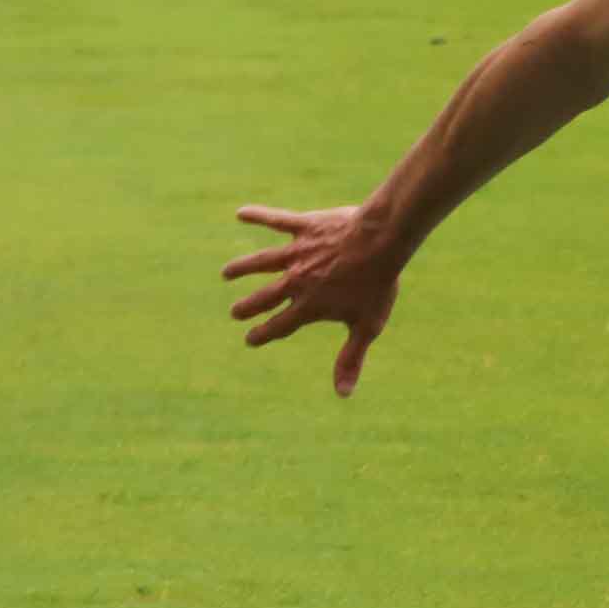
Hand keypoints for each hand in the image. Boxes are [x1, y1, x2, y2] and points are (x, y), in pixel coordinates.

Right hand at [224, 202, 403, 396]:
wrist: (382, 242)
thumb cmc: (377, 284)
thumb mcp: (367, 326)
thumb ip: (351, 358)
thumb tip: (343, 394)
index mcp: (309, 306)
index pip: (280, 326)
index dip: (263, 334)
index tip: (250, 339)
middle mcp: (296, 281)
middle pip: (264, 297)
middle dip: (248, 306)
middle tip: (234, 311)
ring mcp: (297, 253)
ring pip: (261, 262)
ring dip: (242, 268)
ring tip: (227, 272)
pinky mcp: (304, 227)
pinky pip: (276, 220)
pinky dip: (258, 215)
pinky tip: (241, 213)